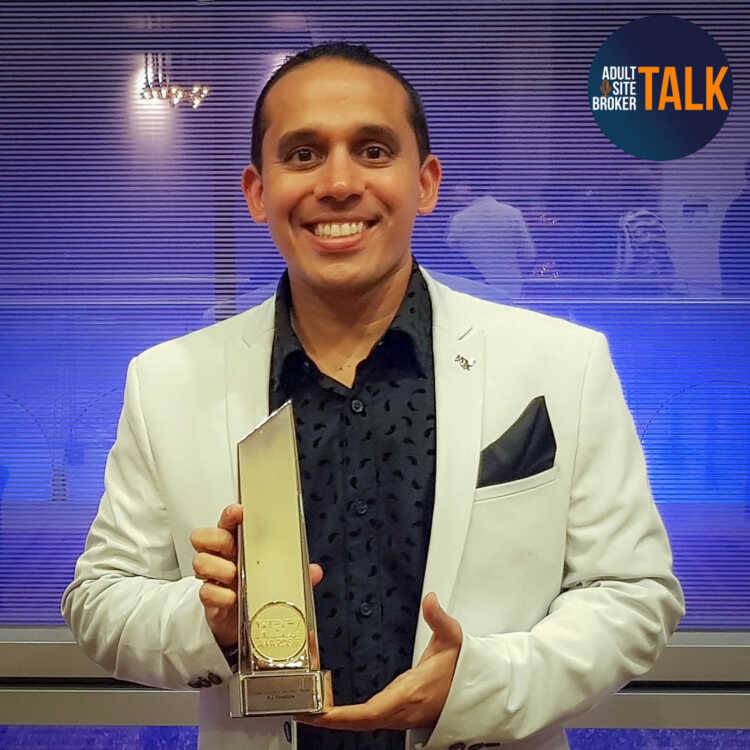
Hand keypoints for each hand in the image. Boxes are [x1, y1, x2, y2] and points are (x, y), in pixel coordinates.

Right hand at [191, 503, 323, 647]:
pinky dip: (219, 594)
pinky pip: (206, 591)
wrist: (242, 622)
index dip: (230, 514)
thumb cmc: (257, 588)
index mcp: (238, 543)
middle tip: (232, 549)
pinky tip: (232, 598)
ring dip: (218, 567)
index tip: (238, 511)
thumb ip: (297, 572)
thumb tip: (315, 571)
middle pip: (204, 536)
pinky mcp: (210, 599)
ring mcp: (213, 577)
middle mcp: (221, 556)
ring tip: (233, 575)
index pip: (227, 520)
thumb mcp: (278, 576)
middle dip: (218, 540)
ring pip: (200, 561)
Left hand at [298, 592, 461, 730]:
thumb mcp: (452, 641)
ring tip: (303, 699)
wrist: (475, 692)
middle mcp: (397, 711)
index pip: (369, 712)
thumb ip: (439, 619)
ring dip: (329, 713)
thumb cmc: (461, 671)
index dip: (341, 715)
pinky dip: (341, 712)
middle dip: (323, 715)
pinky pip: (362, 717)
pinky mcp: (392, 714)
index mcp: (408, 695)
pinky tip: (326, 700)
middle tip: (296, 705)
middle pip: (354, 721)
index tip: (317, 711)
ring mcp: (394, 716)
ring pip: (356, 722)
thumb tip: (430, 600)